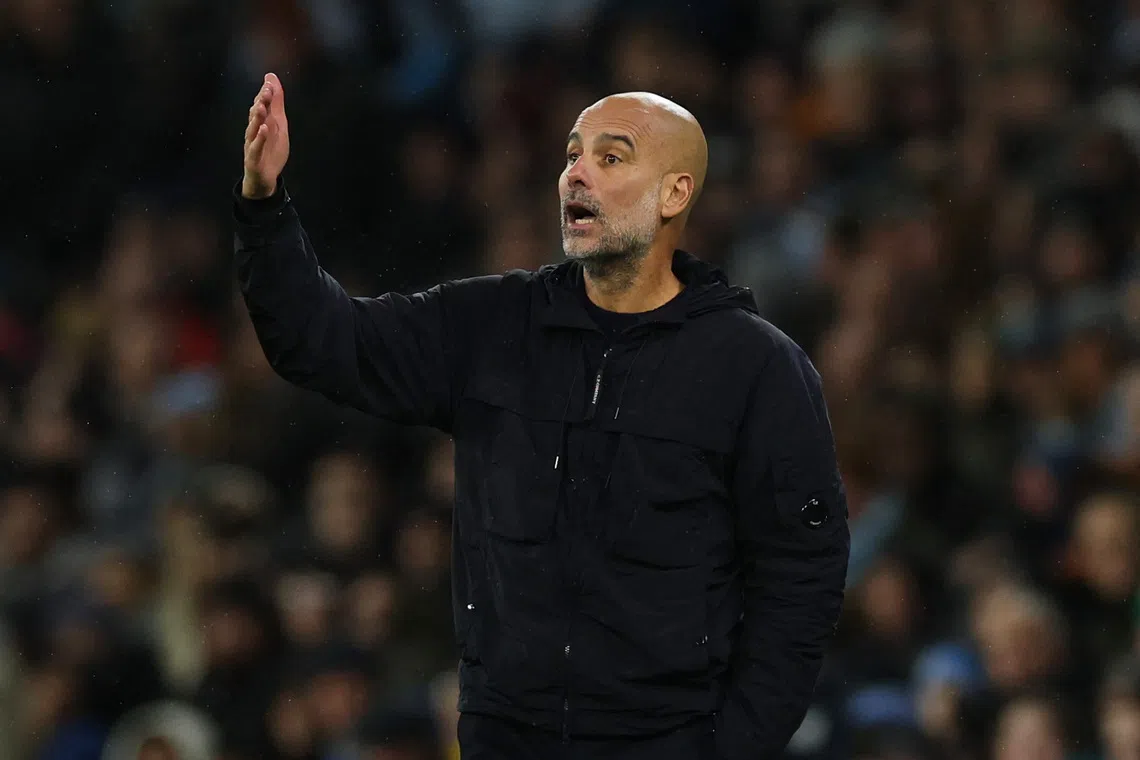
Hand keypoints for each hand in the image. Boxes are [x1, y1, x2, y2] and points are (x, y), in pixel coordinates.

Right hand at [242, 73, 289, 199]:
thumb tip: (271, 78)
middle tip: (267, 90)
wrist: (264, 177)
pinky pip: (256, 147)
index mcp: (261, 122)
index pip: (261, 105)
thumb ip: (276, 103)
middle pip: (256, 114)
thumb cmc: (270, 149)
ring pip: (253, 129)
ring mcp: (252, 144)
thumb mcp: (278, 124)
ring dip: (257, 117)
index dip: (265, 94)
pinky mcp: (253, 158)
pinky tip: (264, 129)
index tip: (270, 82)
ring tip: (262, 106)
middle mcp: (254, 131)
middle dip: (261, 102)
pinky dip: (260, 138)